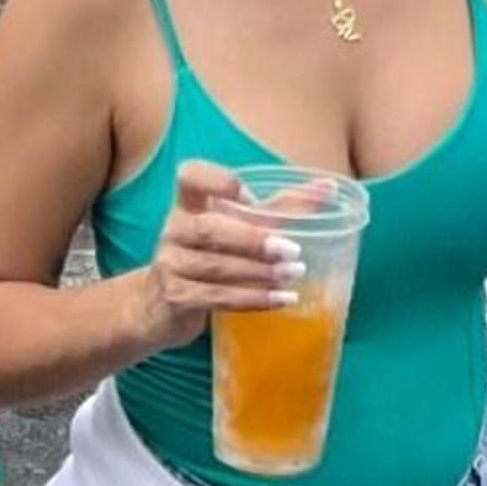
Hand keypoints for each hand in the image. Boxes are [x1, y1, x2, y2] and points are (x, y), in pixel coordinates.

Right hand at [137, 160, 300, 348]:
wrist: (157, 308)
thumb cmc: (204, 258)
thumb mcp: (233, 230)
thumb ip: (278, 209)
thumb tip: (329, 187)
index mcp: (188, 204)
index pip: (191, 177)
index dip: (217, 181)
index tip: (250, 195)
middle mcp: (175, 229)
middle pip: (209, 227)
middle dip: (252, 238)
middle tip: (293, 249)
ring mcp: (170, 264)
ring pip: (215, 266)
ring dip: (259, 273)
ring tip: (295, 275)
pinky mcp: (174, 297)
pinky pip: (215, 297)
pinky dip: (251, 299)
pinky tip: (280, 300)